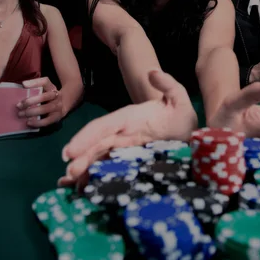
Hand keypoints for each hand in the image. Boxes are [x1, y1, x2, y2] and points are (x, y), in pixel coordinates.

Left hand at [18, 77, 63, 126]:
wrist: (61, 105)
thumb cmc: (46, 97)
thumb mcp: (43, 90)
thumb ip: (33, 89)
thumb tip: (18, 90)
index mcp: (51, 87)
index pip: (45, 82)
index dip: (34, 83)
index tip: (23, 85)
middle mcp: (57, 96)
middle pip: (44, 97)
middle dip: (30, 101)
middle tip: (18, 105)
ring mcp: (58, 106)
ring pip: (45, 109)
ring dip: (32, 112)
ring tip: (21, 114)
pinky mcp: (57, 117)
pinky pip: (48, 120)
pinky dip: (37, 122)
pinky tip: (28, 122)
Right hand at [58, 70, 197, 185]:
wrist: (190, 135)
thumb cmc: (180, 116)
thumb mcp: (179, 99)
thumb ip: (168, 85)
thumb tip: (153, 72)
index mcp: (129, 118)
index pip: (103, 127)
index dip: (86, 137)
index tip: (71, 151)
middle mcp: (122, 134)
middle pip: (97, 145)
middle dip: (82, 158)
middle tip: (69, 173)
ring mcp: (124, 149)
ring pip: (99, 157)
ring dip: (84, 169)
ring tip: (71, 182)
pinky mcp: (129, 162)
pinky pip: (108, 168)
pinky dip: (94, 176)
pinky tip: (82, 187)